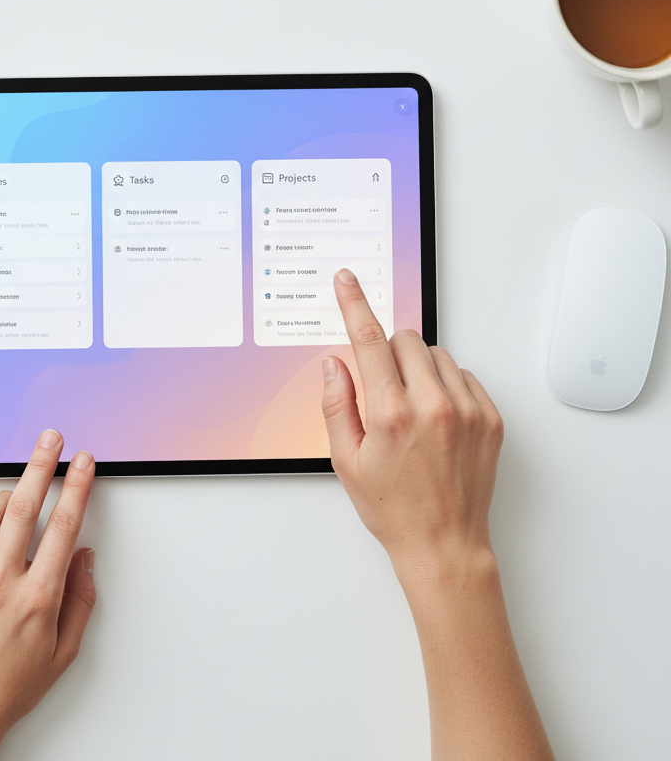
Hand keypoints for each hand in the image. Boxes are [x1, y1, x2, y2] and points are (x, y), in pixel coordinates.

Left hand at [0, 430, 96, 760]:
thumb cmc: (7, 689)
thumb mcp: (63, 652)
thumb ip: (79, 600)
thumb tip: (84, 558)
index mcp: (38, 598)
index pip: (64, 526)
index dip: (77, 487)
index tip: (83, 464)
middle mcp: (2, 583)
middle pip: (26, 506)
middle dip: (42, 465)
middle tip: (51, 440)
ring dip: (6, 491)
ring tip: (17, 486)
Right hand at [322, 273, 554, 760]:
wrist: (445, 545)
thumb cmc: (394, 509)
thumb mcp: (346, 461)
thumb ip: (336, 403)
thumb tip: (334, 363)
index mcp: (391, 414)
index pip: (368, 340)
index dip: (354, 304)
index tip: (346, 280)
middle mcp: (432, 405)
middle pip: (406, 339)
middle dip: (388, 353)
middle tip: (382, 390)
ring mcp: (467, 410)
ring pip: (437, 353)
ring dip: (418, 367)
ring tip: (411, 408)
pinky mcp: (490, 419)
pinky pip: (464, 375)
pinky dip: (446, 385)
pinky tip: (436, 418)